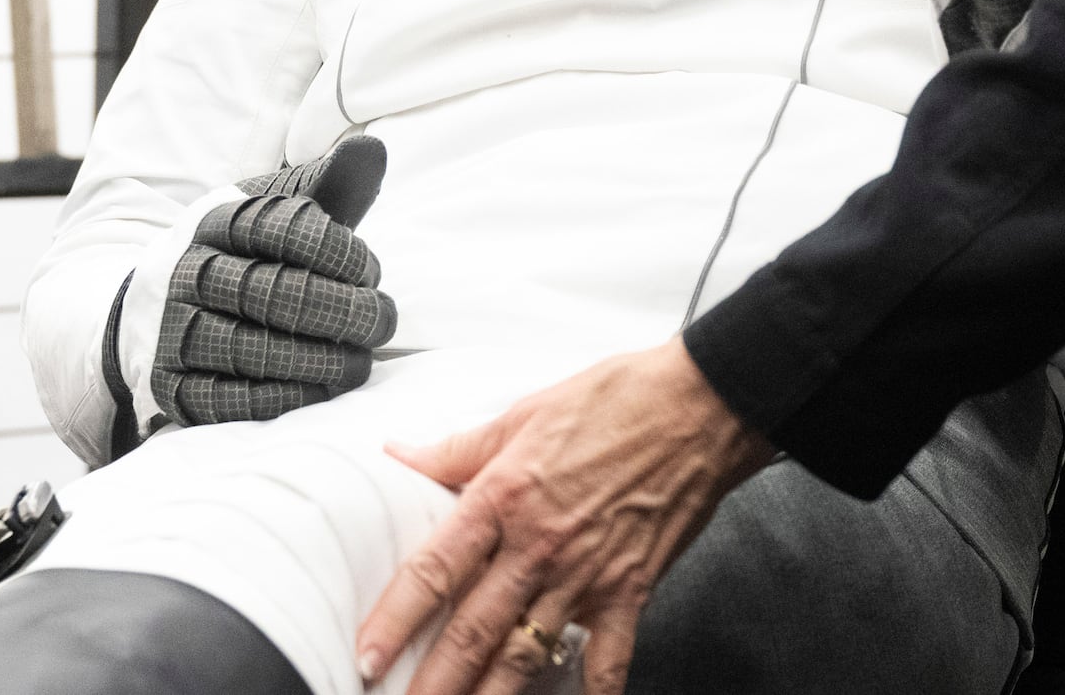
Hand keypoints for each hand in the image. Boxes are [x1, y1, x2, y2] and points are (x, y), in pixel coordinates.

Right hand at [149, 135, 397, 426]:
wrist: (149, 307)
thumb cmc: (242, 252)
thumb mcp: (273, 209)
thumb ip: (326, 184)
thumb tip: (372, 150)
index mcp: (217, 219)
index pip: (286, 230)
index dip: (341, 253)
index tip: (372, 272)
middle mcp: (187, 272)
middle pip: (276, 294)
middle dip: (344, 311)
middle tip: (384, 321)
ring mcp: (172, 330)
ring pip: (255, 350)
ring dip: (322, 361)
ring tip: (363, 360)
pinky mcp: (171, 385)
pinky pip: (231, 400)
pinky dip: (286, 398)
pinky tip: (324, 391)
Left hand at [355, 340, 771, 694]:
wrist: (697, 405)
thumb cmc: (616, 398)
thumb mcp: (526, 411)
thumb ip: (460, 448)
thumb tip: (402, 454)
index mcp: (505, 494)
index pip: (435, 568)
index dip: (396, 617)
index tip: (367, 655)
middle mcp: (539, 544)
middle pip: (472, 629)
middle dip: (432, 683)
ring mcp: (585, 574)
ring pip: (524, 654)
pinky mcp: (629, 590)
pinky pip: (605, 661)